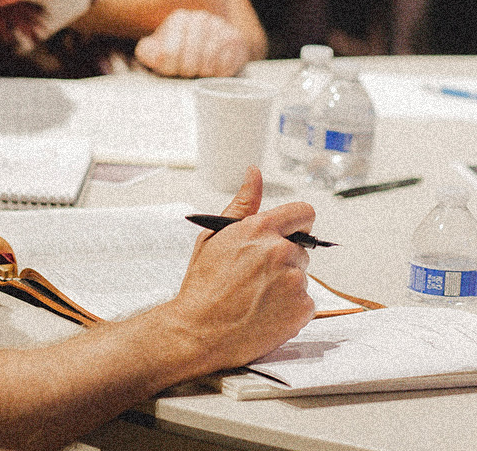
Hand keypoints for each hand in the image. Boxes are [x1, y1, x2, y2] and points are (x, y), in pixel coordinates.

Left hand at [134, 9, 249, 77]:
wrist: (208, 46)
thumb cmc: (178, 51)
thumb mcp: (156, 50)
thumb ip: (147, 51)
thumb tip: (154, 55)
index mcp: (179, 18)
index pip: (169, 54)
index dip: (170, 68)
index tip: (173, 68)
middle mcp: (201, 18)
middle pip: (190, 62)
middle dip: (187, 72)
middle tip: (188, 72)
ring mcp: (221, 27)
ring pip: (209, 65)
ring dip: (203, 74)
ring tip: (200, 70)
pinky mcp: (237, 40)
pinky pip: (226, 67)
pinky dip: (219, 74)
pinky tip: (215, 69)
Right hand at [158, 167, 315, 375]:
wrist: (200, 331)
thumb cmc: (204, 285)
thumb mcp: (215, 235)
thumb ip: (242, 203)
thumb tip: (254, 173)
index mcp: (260, 229)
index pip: (303, 212)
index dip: (298, 222)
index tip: (290, 232)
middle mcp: (281, 251)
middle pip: (301, 248)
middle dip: (284, 258)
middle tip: (257, 276)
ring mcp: (294, 281)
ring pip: (302, 276)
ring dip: (286, 284)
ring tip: (257, 297)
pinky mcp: (302, 309)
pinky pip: (305, 302)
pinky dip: (291, 309)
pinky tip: (266, 313)